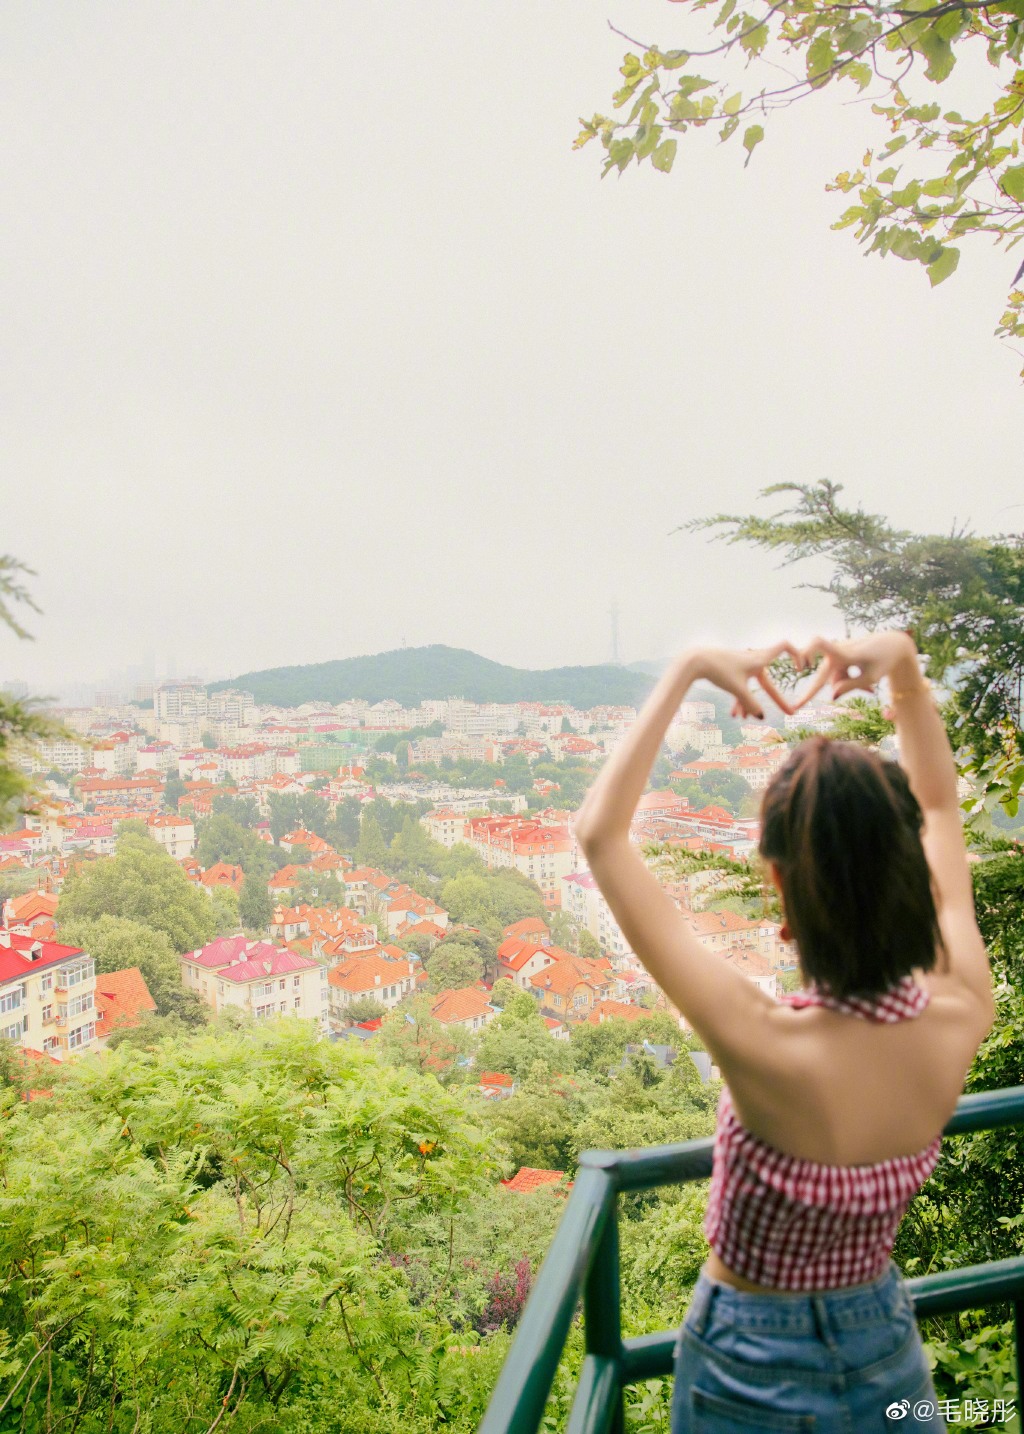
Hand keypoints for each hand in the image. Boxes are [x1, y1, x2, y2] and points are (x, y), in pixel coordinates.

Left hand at [686, 642, 801, 719]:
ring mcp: (742, 666)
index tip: (801, 668)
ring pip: (752, 687)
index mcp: (759, 659)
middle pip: (768, 682)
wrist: (695, 661)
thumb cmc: (718, 670)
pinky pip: (741, 687)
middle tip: (791, 712)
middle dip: (777, 699)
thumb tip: (761, 717)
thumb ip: (750, 704)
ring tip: (743, 718)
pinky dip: (739, 699)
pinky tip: (734, 714)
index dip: (797, 654)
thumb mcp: (737, 689)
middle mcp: (753, 660)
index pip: (784, 647)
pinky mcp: (731, 670)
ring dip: (749, 703)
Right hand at [795, 631, 920, 702]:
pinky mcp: (842, 656)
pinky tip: (869, 688)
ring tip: (871, 691)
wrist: (895, 645)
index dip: (806, 652)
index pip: (819, 644)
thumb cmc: (885, 661)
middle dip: (826, 690)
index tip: (799, 666)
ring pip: (835, 676)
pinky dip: (851, 679)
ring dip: (848, 684)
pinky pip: (840, 673)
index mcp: (844, 653)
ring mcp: (839, 653)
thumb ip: (850, 687)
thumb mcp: (870, 678)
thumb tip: (832, 696)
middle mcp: (837, 651)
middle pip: (825, 676)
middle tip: (795, 709)